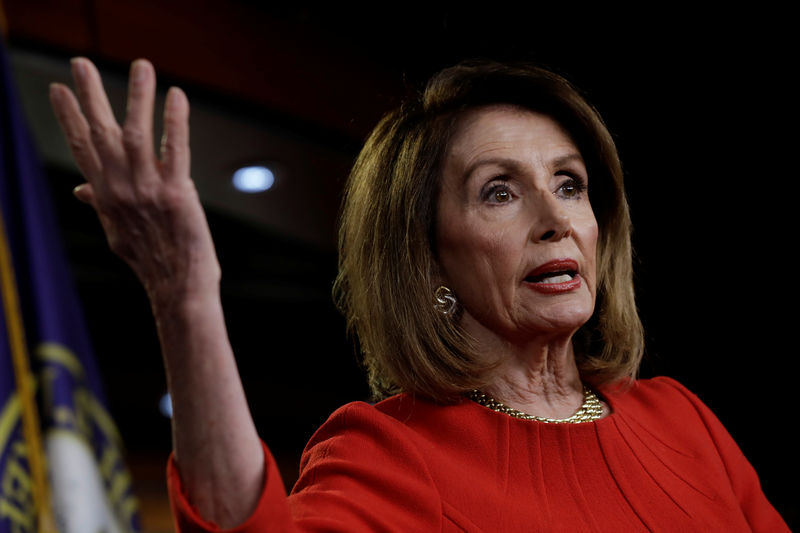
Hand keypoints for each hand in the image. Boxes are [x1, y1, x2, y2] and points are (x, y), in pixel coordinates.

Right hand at [49, 58, 219, 306]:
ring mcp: (146, 192)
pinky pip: (175, 151)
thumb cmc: (153, 260)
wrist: (177, 289)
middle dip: (89, 97)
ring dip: (137, 97)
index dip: (70, 118)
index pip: (82, 149)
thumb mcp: (119, 233)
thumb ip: (101, 205)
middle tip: (80, 62)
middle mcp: (120, 190)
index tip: (59, 89)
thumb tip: (80, 190)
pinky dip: (175, 123)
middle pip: (100, 135)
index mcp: (105, 197)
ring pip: (136, 135)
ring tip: (141, 65)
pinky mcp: (176, 195)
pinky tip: (177, 97)